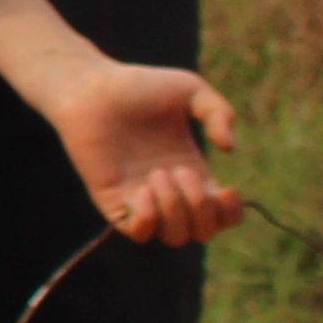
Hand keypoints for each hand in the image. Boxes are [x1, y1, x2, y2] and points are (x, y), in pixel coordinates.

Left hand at [49, 62, 243, 246]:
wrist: (91, 88)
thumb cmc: (138, 86)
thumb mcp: (191, 90)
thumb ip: (220, 112)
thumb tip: (229, 149)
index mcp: (191, 172)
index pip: (221, 215)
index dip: (231, 213)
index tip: (227, 188)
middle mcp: (168, 191)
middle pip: (201, 233)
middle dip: (202, 210)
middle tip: (182, 171)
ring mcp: (140, 199)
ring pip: (174, 237)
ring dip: (175, 209)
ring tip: (157, 174)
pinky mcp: (112, 200)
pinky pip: (138, 233)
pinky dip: (148, 219)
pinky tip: (143, 190)